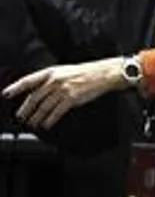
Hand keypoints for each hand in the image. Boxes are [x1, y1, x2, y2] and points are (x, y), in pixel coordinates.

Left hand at [5, 58, 130, 128]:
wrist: (103, 74)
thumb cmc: (87, 73)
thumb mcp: (64, 71)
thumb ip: (51, 80)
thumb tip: (40, 91)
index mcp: (50, 72)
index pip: (28, 80)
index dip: (15, 88)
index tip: (6, 94)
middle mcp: (54, 80)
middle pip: (34, 97)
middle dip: (26, 109)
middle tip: (21, 117)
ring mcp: (62, 90)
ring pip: (44, 106)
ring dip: (36, 117)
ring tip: (32, 123)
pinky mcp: (71, 98)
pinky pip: (57, 112)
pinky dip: (50, 119)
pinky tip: (46, 124)